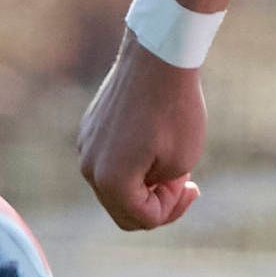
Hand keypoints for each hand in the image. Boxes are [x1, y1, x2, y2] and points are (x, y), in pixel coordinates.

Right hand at [77, 40, 207, 231]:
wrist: (158, 57)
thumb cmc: (175, 109)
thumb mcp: (181, 162)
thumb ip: (159, 191)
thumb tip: (142, 190)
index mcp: (110, 180)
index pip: (142, 219)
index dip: (171, 209)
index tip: (190, 183)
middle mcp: (88, 167)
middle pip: (123, 209)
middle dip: (155, 202)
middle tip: (182, 181)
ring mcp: (85, 146)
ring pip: (115, 186)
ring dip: (144, 184)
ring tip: (170, 159)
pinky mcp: (89, 129)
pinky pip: (109, 162)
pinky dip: (132, 164)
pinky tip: (154, 143)